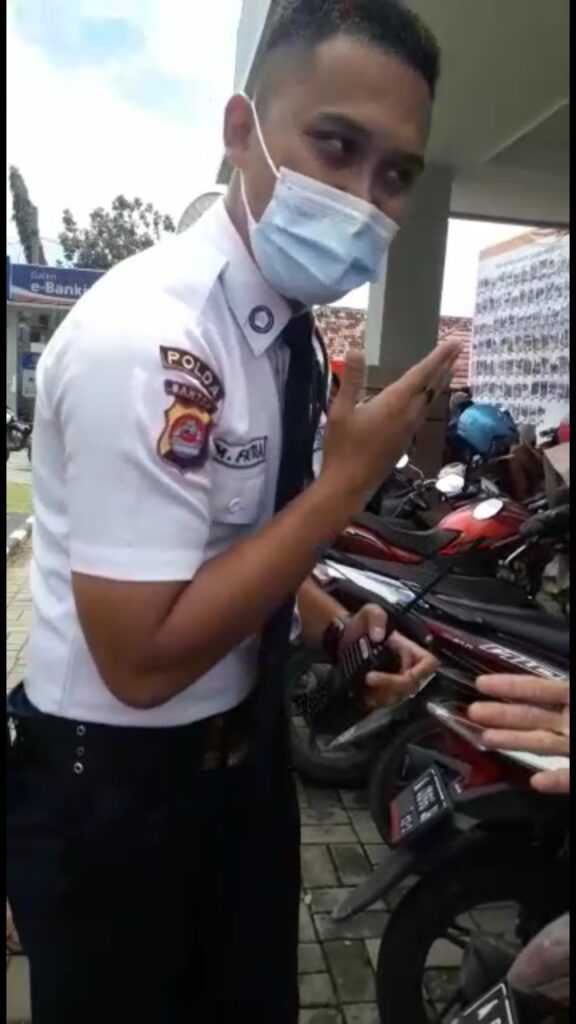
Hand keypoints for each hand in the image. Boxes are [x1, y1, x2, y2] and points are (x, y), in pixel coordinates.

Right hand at [321, 342, 460, 507]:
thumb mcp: (339, 411)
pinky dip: (430, 398)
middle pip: (432, 386)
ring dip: (440, 382)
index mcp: (393, 404)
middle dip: (444, 365)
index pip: (420, 375)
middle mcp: (407, 416)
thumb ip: (351, 380)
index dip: (437, 357)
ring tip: (448, 368)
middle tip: (458, 348)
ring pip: (430, 401)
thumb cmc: (341, 448)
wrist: (348, 486)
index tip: (454, 343)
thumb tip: (355, 349)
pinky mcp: (404, 442)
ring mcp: (408, 430)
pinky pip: (423, 413)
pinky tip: (426, 399)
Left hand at [339, 604, 437, 709]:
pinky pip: (385, 701)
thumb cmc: (362, 624)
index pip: (428, 664)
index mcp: (409, 649)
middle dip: (391, 685)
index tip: (402, 675)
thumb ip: (376, 617)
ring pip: (398, 696)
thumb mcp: (369, 612)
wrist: (344, 637)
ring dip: (383, 696)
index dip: (420, 673)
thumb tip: (378, 636)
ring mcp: (395, 680)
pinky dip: (376, 701)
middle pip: (411, 685)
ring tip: (365, 687)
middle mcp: (406, 666)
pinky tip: (364, 696)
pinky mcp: (382, 690)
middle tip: (369, 678)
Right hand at [468, 675, 569, 793]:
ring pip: (543, 744)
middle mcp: (571, 722)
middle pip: (532, 716)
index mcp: (574, 696)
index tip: (479, 684)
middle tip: (471, 712)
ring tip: (484, 739)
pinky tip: (535, 782)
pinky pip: (570, 778)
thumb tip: (552, 684)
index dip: (511, 685)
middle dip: (501, 714)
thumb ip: (564, 689)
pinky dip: (555, 781)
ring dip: (514, 742)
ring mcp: (574, 749)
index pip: (539, 689)